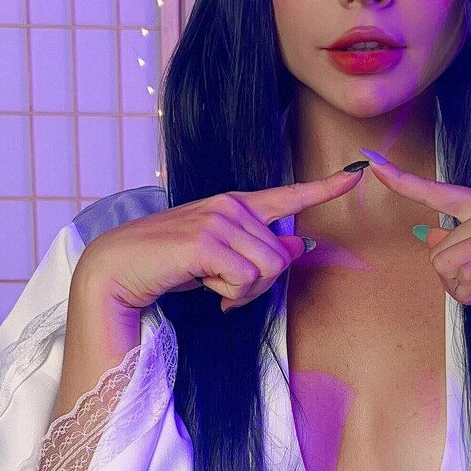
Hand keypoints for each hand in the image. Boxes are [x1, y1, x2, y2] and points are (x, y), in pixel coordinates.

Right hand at [74, 165, 364, 316]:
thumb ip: (257, 250)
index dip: (324, 188)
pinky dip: (228, 296)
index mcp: (233, 205)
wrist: (114, 271)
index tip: (356, 174)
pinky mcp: (205, 240)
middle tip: (222, 289)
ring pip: (267, 270)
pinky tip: (202, 289)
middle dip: (256, 285)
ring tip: (211, 287)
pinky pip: (245, 280)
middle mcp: (229, 205)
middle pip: (280, 257)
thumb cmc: (163, 267)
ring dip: (242, 293)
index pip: (286, 196)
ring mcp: (217, 219)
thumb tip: (299, 245)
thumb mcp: (217, 260)